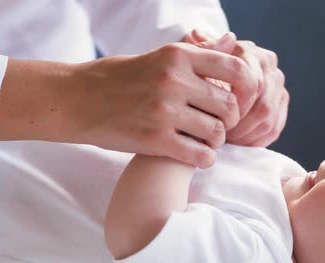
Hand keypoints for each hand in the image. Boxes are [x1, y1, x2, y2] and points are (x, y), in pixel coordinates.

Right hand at [70, 40, 256, 167]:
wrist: (77, 100)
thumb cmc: (117, 78)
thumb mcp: (157, 57)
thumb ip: (196, 54)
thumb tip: (232, 41)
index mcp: (177, 56)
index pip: (235, 68)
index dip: (247, 89)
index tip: (238, 101)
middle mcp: (174, 80)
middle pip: (229, 106)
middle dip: (229, 120)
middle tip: (217, 126)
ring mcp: (164, 111)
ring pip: (217, 133)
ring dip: (215, 141)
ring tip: (204, 141)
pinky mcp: (154, 140)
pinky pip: (199, 155)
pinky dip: (204, 159)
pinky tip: (196, 156)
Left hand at [187, 30, 288, 146]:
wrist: (210, 88)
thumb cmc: (198, 77)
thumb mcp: (196, 65)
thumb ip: (197, 52)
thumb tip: (195, 33)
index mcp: (248, 52)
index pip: (250, 83)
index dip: (235, 106)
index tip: (217, 118)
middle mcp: (268, 64)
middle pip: (262, 104)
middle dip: (239, 123)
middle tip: (221, 135)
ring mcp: (278, 85)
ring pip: (268, 118)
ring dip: (246, 133)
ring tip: (226, 139)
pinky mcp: (282, 105)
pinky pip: (274, 128)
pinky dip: (255, 139)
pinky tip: (238, 143)